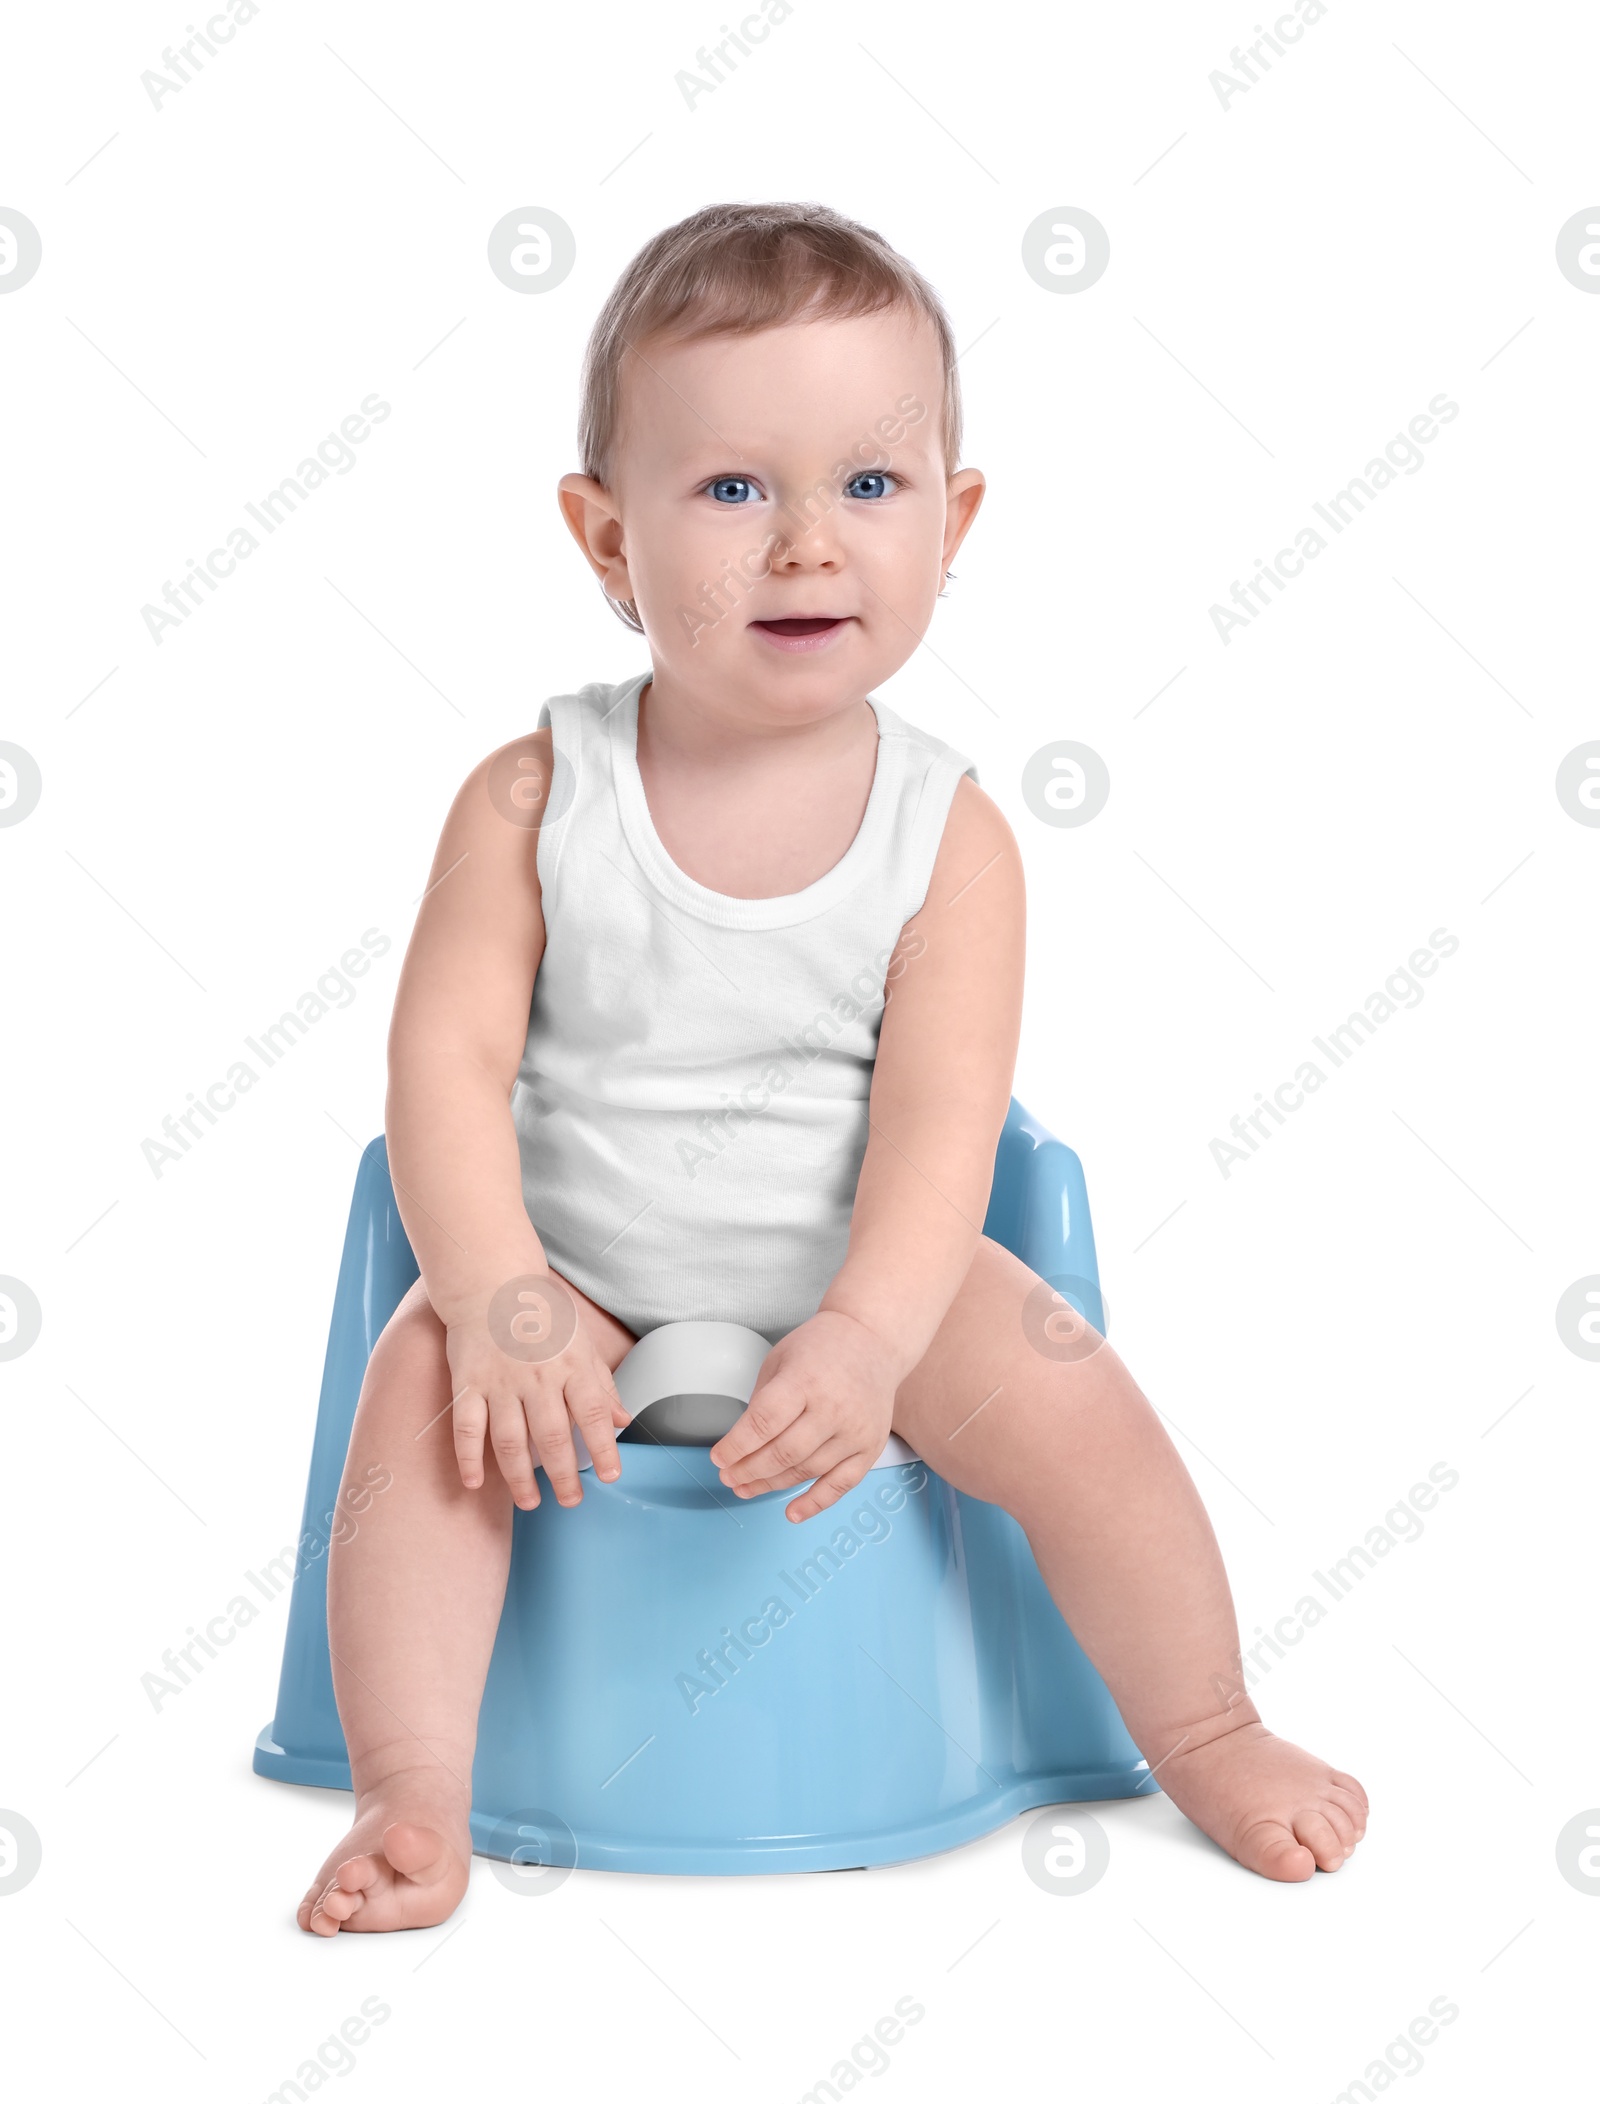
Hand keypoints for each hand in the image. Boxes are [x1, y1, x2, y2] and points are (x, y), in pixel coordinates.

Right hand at [443, 1298, 629, 1510]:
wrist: (490, 1280)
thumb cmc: (542, 1312)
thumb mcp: (582, 1341)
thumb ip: (602, 1383)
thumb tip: (622, 1420)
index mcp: (571, 1365)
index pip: (593, 1415)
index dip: (604, 1449)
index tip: (610, 1477)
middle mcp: (538, 1376)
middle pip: (553, 1437)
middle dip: (564, 1476)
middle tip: (571, 1501)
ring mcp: (500, 1381)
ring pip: (511, 1441)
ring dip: (521, 1478)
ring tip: (531, 1502)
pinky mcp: (468, 1382)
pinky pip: (468, 1427)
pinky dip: (469, 1458)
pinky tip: (475, 1483)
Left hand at [709, 1310, 902, 1521]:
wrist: (873, 1340)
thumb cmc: (822, 1347)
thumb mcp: (780, 1359)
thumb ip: (763, 1399)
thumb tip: (743, 1443)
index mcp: (804, 1380)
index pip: (763, 1422)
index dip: (736, 1446)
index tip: (719, 1458)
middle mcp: (833, 1408)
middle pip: (783, 1452)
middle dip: (748, 1470)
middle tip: (728, 1477)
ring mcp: (854, 1430)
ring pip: (806, 1471)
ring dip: (771, 1485)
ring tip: (747, 1488)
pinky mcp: (870, 1447)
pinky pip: (841, 1484)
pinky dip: (815, 1503)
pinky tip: (792, 1513)